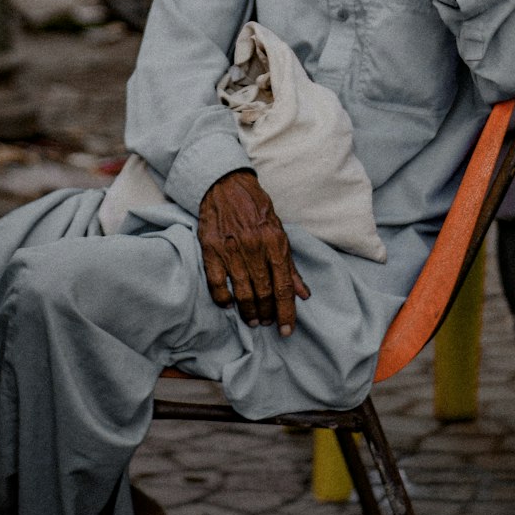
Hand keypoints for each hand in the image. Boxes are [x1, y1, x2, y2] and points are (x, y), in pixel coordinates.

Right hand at [198, 169, 309, 336]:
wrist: (226, 185)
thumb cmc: (257, 209)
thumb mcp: (279, 231)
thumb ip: (290, 265)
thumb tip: (304, 294)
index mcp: (275, 242)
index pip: (284, 287)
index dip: (287, 312)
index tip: (287, 330)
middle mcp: (254, 247)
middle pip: (264, 292)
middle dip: (268, 313)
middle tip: (267, 322)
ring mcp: (231, 249)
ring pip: (242, 292)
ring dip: (248, 311)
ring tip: (253, 319)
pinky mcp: (211, 249)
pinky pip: (216, 283)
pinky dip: (222, 298)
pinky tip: (229, 304)